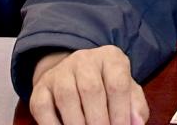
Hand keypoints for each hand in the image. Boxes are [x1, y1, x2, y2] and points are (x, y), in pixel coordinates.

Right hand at [29, 46, 148, 124]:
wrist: (74, 77)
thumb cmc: (108, 88)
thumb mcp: (127, 91)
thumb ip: (135, 107)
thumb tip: (136, 123)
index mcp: (111, 57)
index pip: (117, 84)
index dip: (120, 112)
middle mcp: (84, 59)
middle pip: (91, 90)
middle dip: (99, 120)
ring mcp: (60, 72)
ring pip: (66, 97)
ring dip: (77, 124)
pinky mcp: (40, 87)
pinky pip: (43, 107)